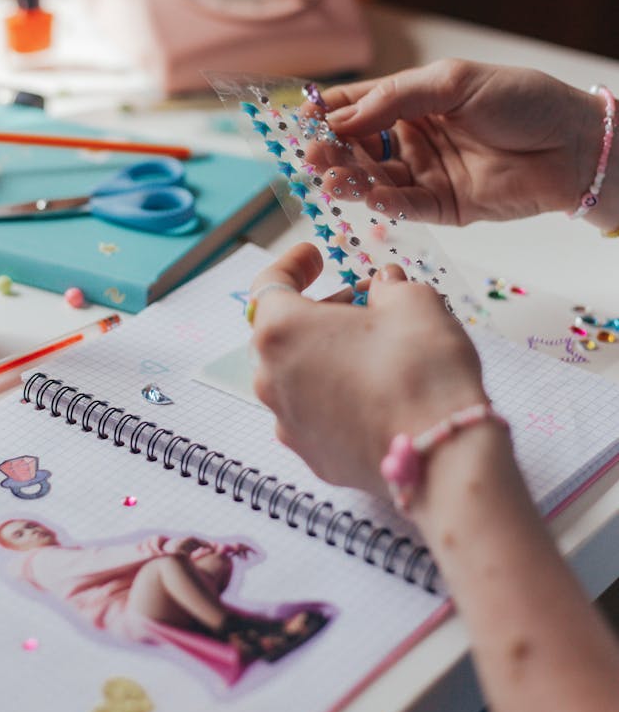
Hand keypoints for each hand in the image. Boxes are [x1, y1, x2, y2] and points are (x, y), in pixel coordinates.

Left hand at [249, 242, 487, 492]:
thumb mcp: (412, 302)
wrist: (441, 455)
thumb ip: (390, 286)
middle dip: (319, 311)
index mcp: (282, 331)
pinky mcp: (313, 455)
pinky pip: (315, 412)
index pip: (270, 284)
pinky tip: (375, 389)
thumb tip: (385, 286)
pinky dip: (336, 392)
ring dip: (327, 353)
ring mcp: (289, 423)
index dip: (293, 264)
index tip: (315, 256)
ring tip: (374, 346)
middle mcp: (272, 379)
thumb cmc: (421, 370)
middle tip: (361, 302)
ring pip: (298, 374)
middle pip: (283, 332)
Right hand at [314, 59, 603, 223]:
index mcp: (415, 101)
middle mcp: (416, 138)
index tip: (301, 119)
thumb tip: (342, 116)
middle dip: (334, 150)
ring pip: (377, 179)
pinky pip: (407, 207)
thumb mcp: (455, 82)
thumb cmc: (522, 101)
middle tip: (312, 156)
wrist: (573, 144)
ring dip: (351, 179)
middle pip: (360, 146)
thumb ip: (397, 97)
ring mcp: (428, 174)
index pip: (361, 105)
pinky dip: (386, 203)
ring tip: (331, 179)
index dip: (330, 112)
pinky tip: (370, 196)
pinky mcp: (445, 207)